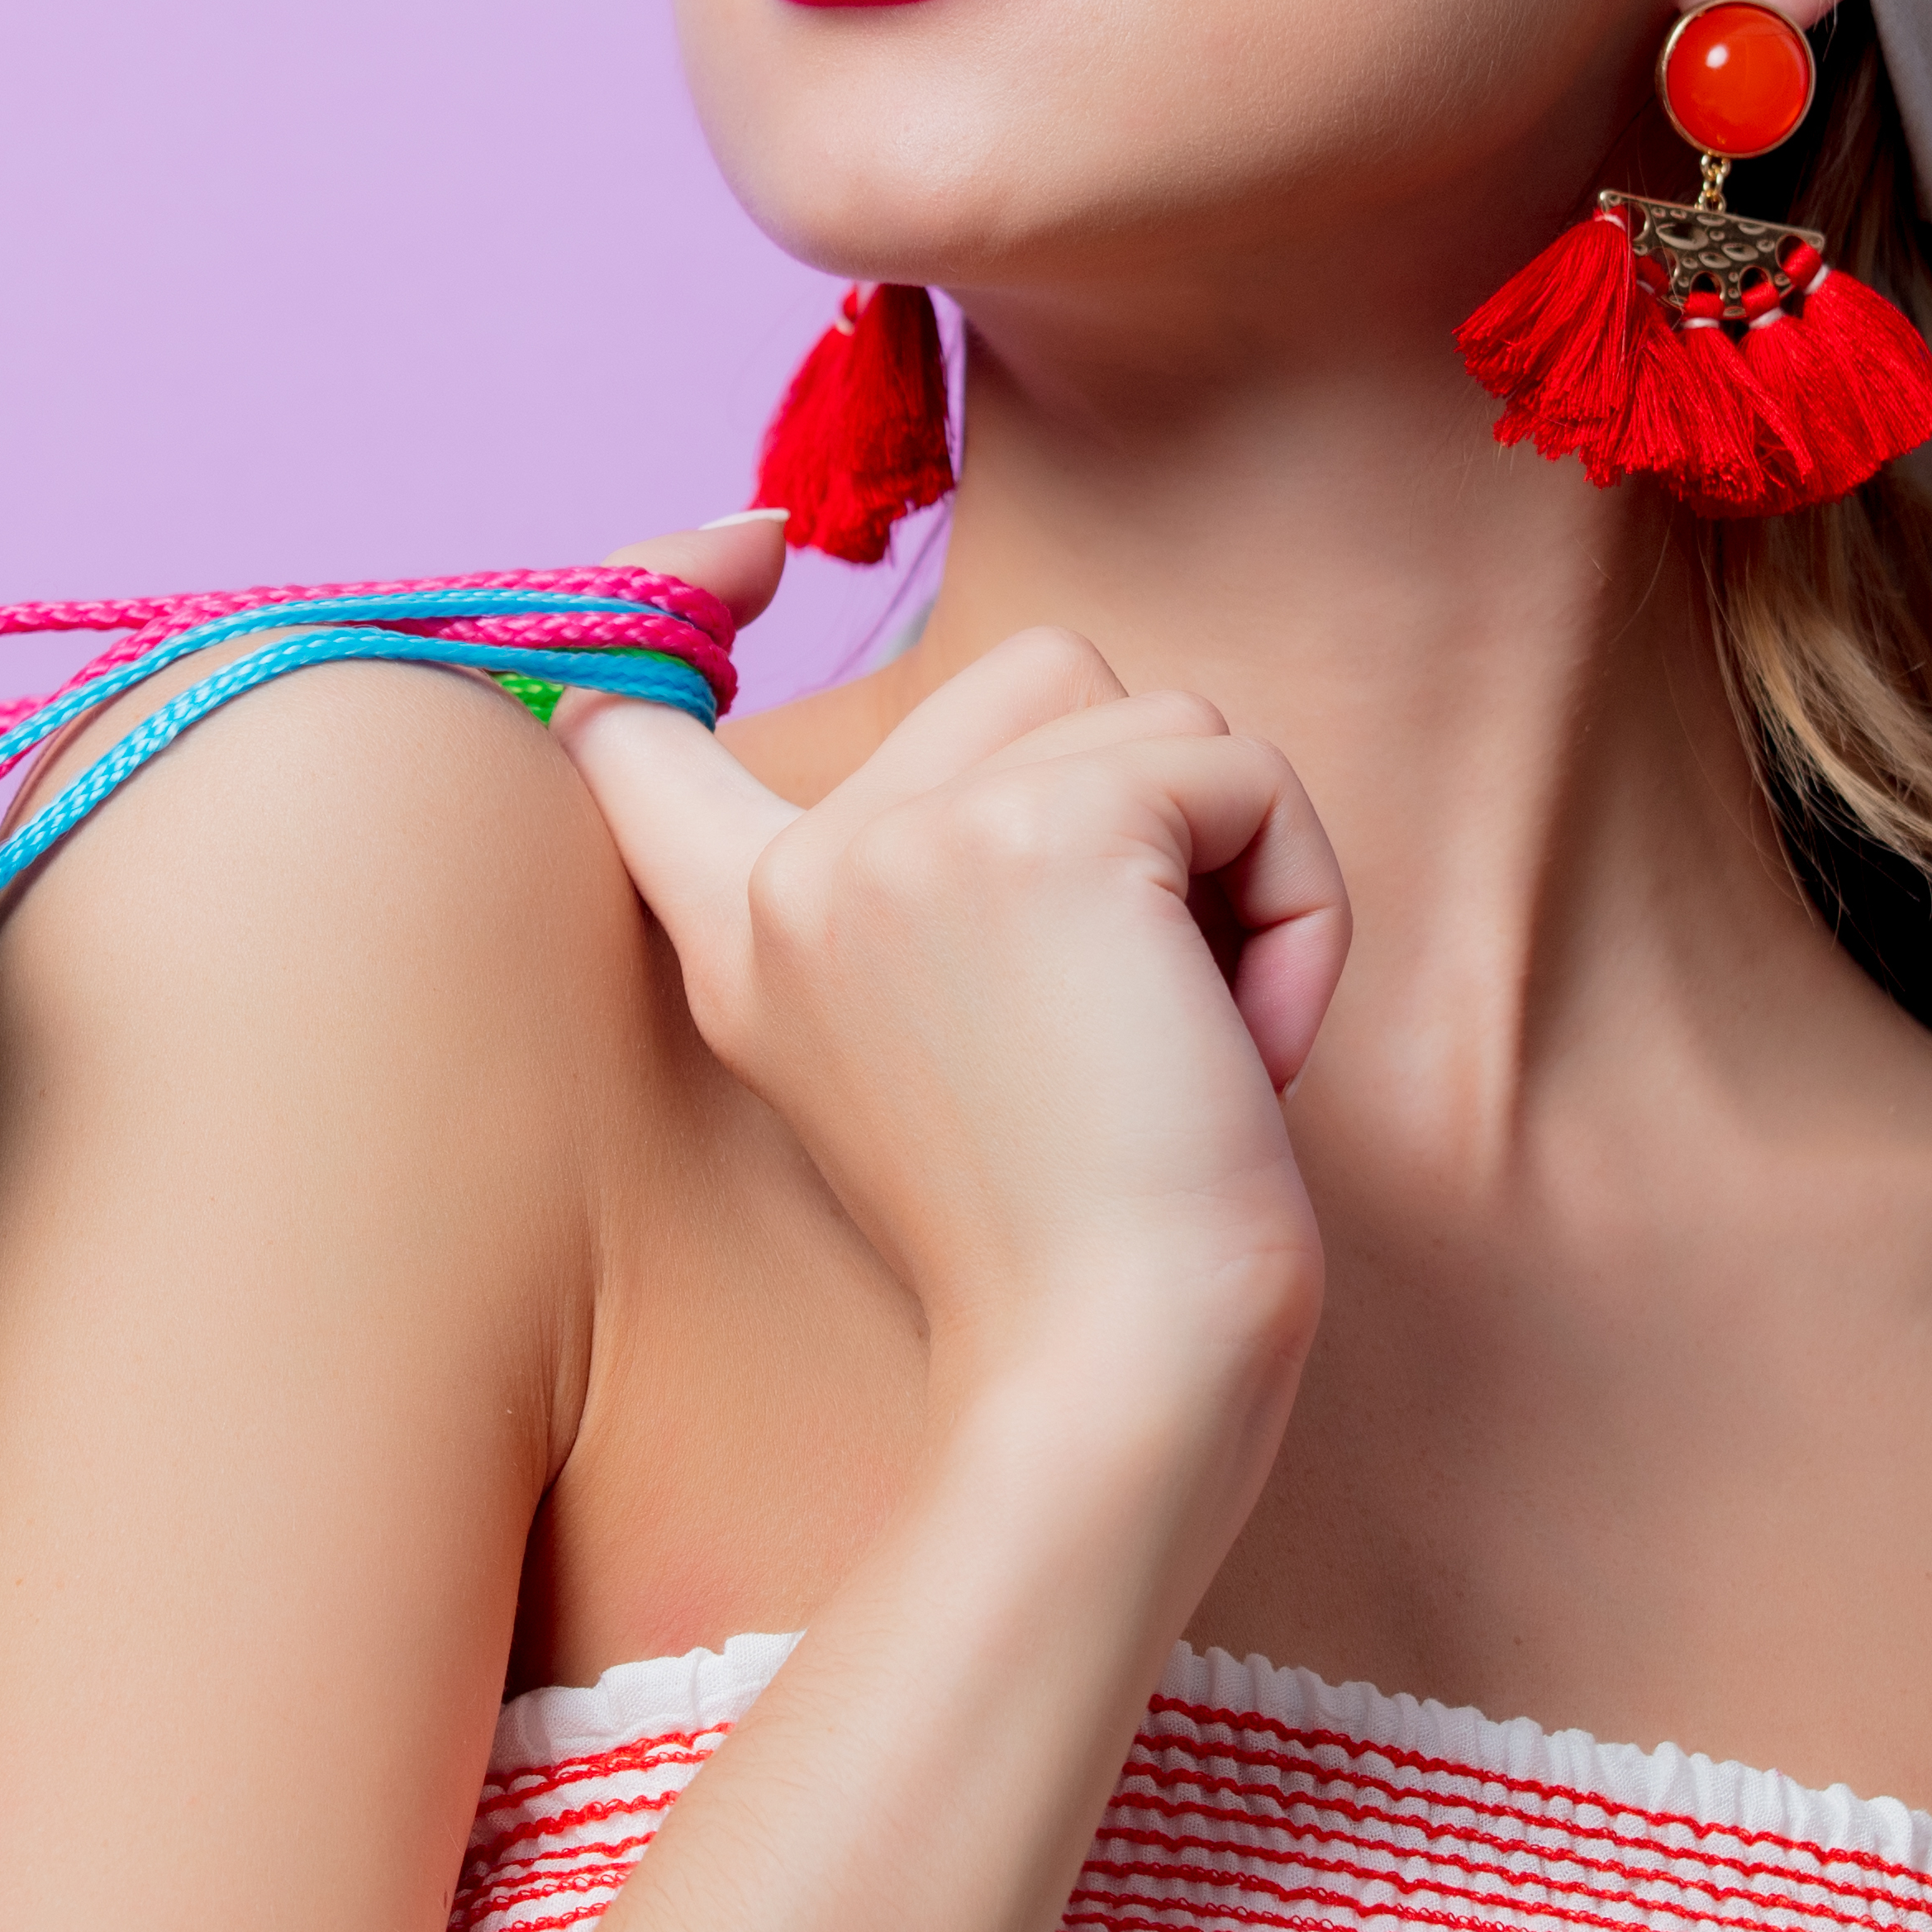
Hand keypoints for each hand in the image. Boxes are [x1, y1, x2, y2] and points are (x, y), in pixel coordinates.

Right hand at [559, 619, 1346, 1412]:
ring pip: (1150, 711)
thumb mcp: (948, 1060)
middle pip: (1029, 675)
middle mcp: (798, 877)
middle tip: (1138, 1021)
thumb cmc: (1080, 1255)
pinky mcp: (1043, 830)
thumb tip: (1047, 732)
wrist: (1120, 1374)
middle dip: (1145, 813)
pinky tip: (1243, 1043)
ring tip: (1193, 1035)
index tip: (735, 558)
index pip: (633, 735)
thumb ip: (929, 906)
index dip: (662, 606)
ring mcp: (901, 842)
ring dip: (1233, 862)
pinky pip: (1242, 770)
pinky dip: (1298, 903)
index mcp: (749, 943)